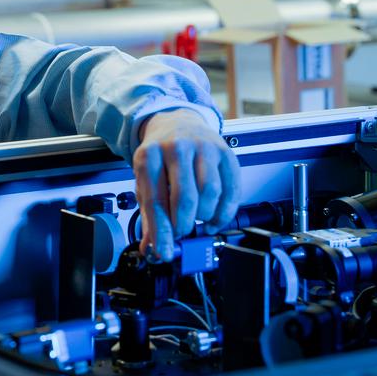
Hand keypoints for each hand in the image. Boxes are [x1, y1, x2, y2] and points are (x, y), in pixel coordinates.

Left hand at [132, 109, 239, 261]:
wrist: (178, 123)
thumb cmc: (161, 157)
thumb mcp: (146, 180)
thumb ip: (149, 215)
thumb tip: (151, 248)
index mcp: (149, 156)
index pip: (155, 201)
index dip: (161, 231)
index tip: (166, 252)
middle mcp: (176, 148)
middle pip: (185, 198)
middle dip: (184, 225)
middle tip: (182, 232)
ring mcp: (203, 148)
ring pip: (210, 194)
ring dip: (205, 216)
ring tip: (198, 220)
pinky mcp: (225, 152)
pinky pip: (230, 189)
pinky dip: (224, 212)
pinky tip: (214, 218)